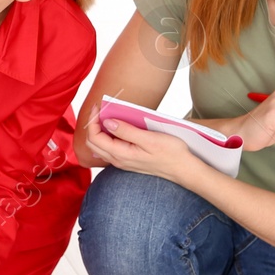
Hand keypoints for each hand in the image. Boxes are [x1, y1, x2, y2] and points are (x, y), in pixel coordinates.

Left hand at [83, 111, 199, 182]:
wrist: (183, 168)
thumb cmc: (171, 153)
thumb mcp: (149, 139)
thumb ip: (126, 131)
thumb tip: (107, 122)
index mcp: (120, 154)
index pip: (95, 137)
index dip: (92, 121)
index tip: (97, 106)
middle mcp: (117, 160)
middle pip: (92, 143)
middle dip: (92, 125)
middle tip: (99, 110)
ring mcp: (122, 162)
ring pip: (99, 147)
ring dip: (98, 131)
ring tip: (106, 116)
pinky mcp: (127, 160)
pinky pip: (109, 149)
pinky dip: (106, 137)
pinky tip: (114, 128)